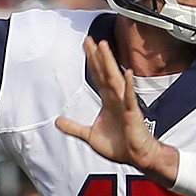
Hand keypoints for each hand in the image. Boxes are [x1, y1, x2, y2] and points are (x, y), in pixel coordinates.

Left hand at [55, 38, 178, 185]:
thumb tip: (57, 121)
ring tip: (104, 46)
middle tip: (90, 39)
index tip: (86, 46)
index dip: (92, 61)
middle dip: (97, 56)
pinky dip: (128, 86)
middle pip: (105, 72)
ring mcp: (125, 104)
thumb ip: (74, 127)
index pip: (98, 77)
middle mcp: (116, 99)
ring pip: (115, 79)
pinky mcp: (133, 114)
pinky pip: (130, 98)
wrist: (137, 157)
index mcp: (108, 102)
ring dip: (109, 63)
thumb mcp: (90, 136)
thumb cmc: (120, 146)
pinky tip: (127, 74)